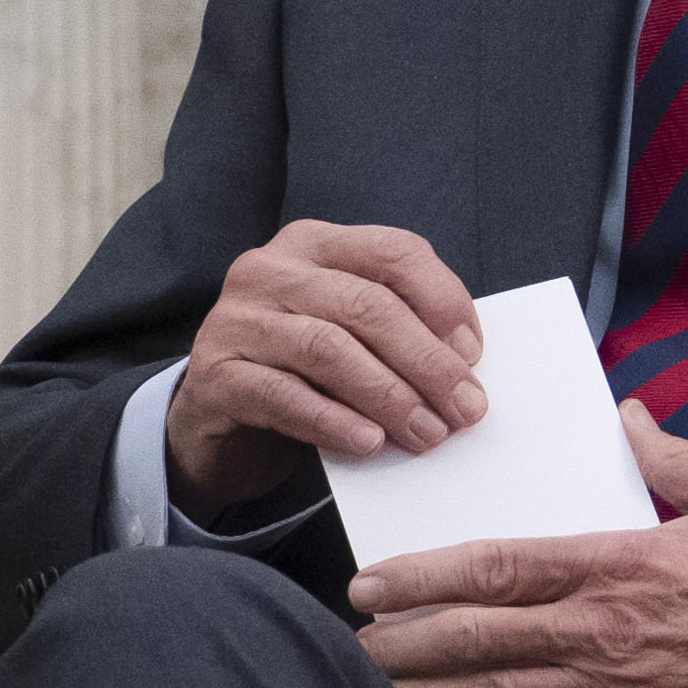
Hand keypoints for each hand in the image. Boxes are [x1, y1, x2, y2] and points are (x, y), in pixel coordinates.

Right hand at [166, 217, 487, 514]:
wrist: (216, 417)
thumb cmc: (299, 369)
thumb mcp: (349, 333)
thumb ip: (396, 332)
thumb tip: (462, 368)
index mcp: (312, 244)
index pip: (394, 252)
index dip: (443, 302)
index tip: (473, 356)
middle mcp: (268, 270)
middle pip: (366, 305)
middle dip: (426, 361)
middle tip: (464, 410)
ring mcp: (234, 320)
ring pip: (327, 349)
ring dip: (388, 396)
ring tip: (425, 434)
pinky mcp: (213, 375)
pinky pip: (282, 396)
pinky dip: (333, 421)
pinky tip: (368, 442)